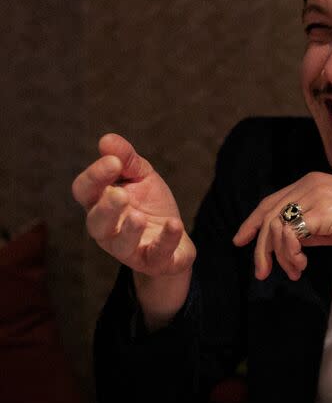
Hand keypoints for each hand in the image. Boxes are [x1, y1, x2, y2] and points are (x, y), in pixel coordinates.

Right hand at [73, 133, 194, 276]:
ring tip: (139, 217)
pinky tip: (174, 224)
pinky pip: (156, 255)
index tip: (113, 162)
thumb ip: (126, 159)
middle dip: (106, 209)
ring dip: (129, 231)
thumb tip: (107, 140)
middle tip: (119, 194)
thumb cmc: (149, 203)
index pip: (84, 190)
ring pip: (120, 244)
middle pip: (96, 222)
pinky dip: (166, 239)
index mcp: (98, 203)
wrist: (175, 235)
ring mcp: (128, 249)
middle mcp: (107, 229)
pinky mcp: (152, 262)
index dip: (95, 176)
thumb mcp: (141, 176)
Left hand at [233, 171, 331, 280]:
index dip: (253, 222)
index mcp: (312, 183)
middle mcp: (310, 185)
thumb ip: (310, 228)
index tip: (241, 241)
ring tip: (295, 273)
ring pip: (276, 227)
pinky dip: (290, 254)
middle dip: (260, 247)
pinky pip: (290, 235)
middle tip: (262, 273)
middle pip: (268, 214)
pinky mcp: (322, 213)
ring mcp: (315, 197)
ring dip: (279, 256)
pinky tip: (301, 266)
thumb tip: (288, 242)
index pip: (271, 201)